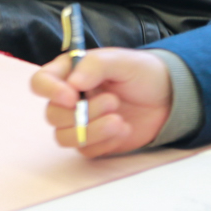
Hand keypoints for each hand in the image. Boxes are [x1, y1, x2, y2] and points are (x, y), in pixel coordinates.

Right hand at [32, 47, 172, 157]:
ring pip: (64, 137)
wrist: (169, 98)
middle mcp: (69, 98)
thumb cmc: (143, 73)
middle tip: (113, 102)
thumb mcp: (122, 60)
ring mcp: (80, 122)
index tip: (72, 97)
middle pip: (52, 115)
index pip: (41, 82)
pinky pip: (86, 150)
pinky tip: (124, 129)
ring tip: (119, 120)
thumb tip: (73, 82)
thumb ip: (95, 65)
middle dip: (83, 113)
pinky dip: (105, 143)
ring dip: (92, 131)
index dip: (50, 91)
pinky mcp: (94, 141)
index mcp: (70, 73)